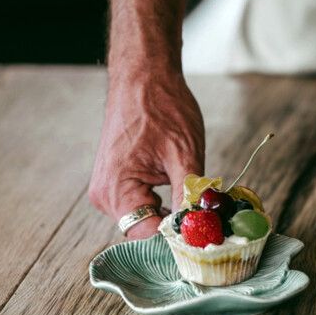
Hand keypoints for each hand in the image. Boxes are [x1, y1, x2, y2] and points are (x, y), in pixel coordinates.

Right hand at [89, 71, 203, 238]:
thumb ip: (191, 196)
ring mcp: (110, 189)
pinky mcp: (118, 182)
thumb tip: (203, 226)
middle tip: (209, 222)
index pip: (146, 235)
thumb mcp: (185, 155)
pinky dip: (165, 204)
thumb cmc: (161, 107)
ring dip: (172, 215)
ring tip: (196, 201)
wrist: (143, 75)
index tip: (206, 237)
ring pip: (146, 219)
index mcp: (116, 190)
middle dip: (176, 228)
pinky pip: (143, 204)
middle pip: (145, 231)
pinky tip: (182, 191)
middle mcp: (106, 195)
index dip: (177, 239)